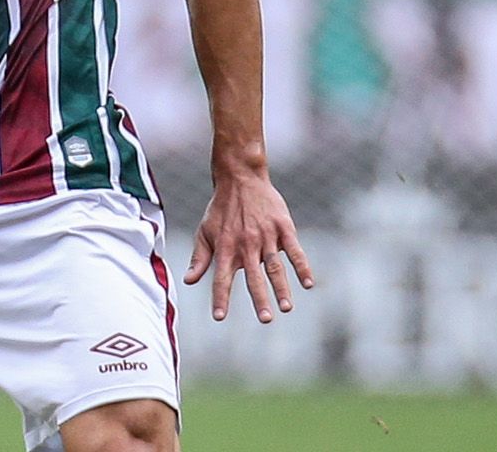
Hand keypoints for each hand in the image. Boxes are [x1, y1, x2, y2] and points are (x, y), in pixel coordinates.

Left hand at [184, 172, 312, 322]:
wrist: (240, 178)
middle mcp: (246, 245)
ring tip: (286, 307)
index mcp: (226, 248)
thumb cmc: (221, 209)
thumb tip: (188, 281)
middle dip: (259, 299)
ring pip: (275, 266)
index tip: (219, 317)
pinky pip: (294, 250)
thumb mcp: (205, 232)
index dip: (220, 297)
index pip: (221, 278)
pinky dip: (302, 267)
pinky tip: (308, 283)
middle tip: (266, 319)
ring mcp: (266, 236)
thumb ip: (199, 259)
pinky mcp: (283, 228)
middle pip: (253, 277)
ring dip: (281, 288)